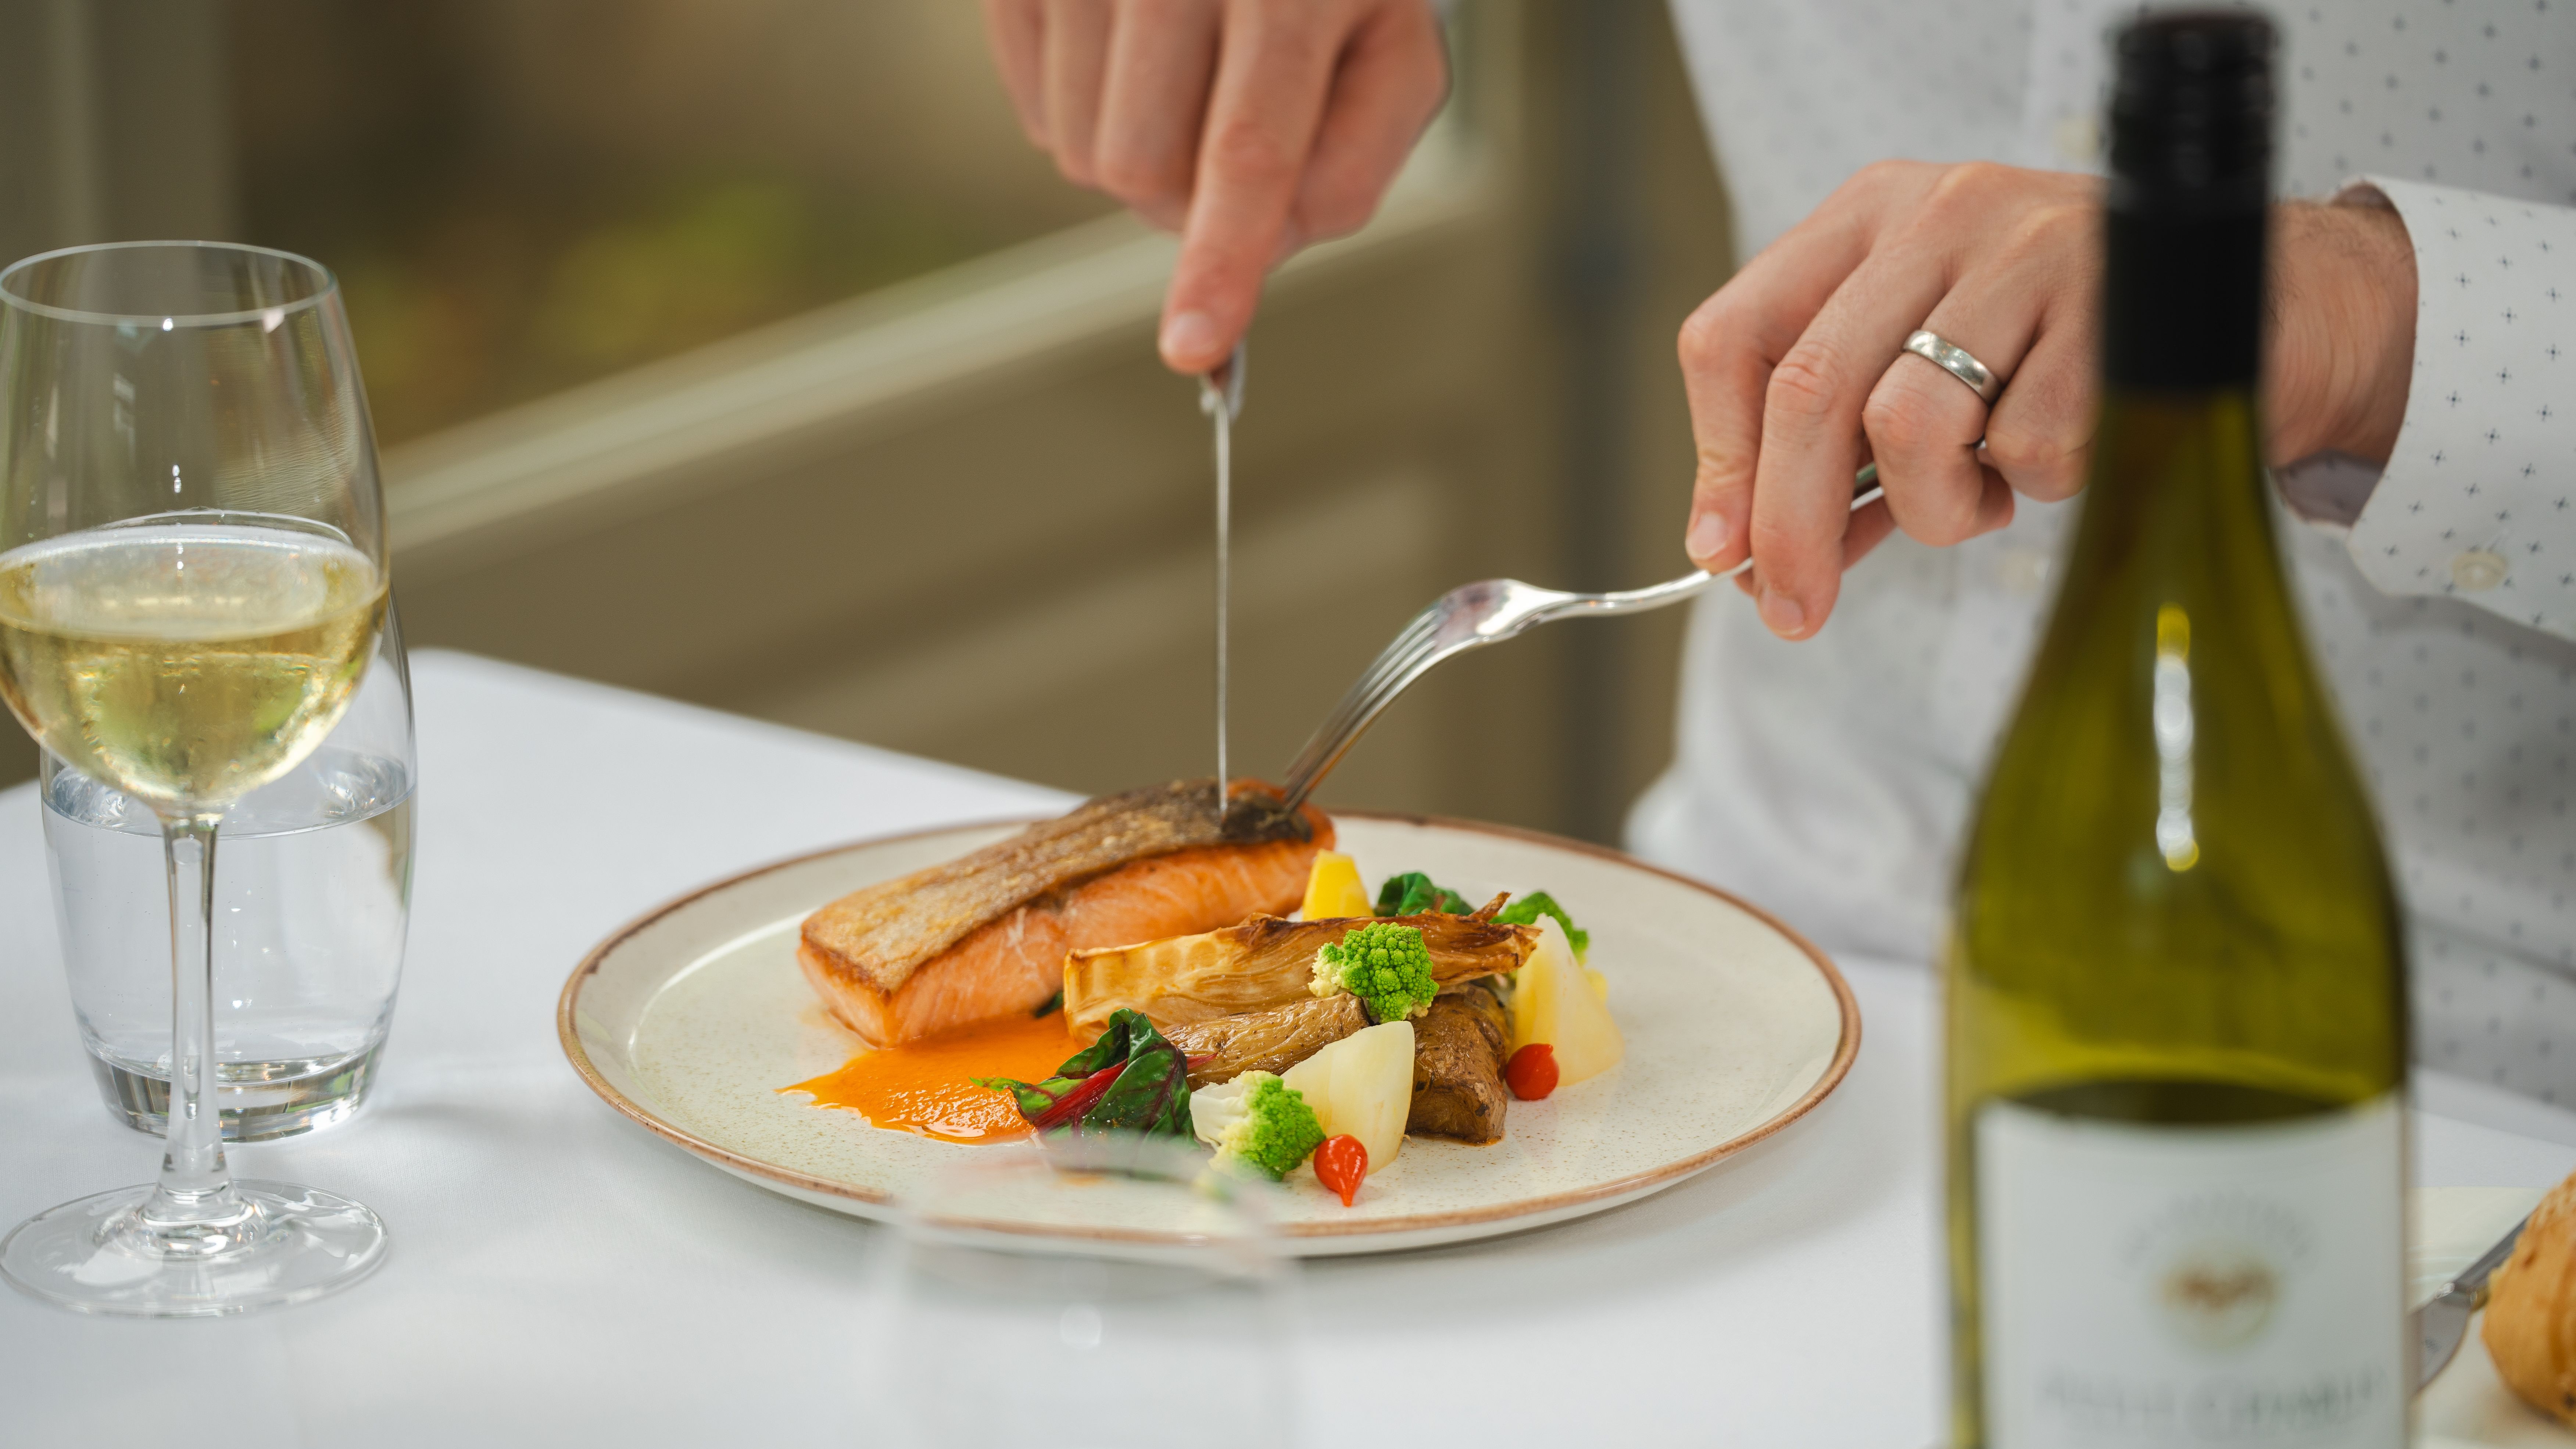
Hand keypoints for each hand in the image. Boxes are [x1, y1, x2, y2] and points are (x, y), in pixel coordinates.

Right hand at [981, 0, 1448, 373]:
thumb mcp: (1392, 48)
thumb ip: (1359, 157)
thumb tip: (1277, 242)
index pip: (1248, 147)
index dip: (1219, 258)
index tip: (1191, 345)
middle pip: (1147, 170)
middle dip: (1189, 204)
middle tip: (1232, 143)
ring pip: (1082, 152)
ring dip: (1135, 159)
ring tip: (1184, 84)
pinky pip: (1035, 112)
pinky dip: (1085, 118)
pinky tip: (1132, 66)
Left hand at [1675, 160, 2416, 639]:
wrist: (2262, 311)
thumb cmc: (2068, 354)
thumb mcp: (1929, 386)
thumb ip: (1837, 459)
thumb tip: (1748, 556)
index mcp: (1869, 219)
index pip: (1736, 336)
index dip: (1719, 458)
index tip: (1724, 551)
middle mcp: (1939, 214)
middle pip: (1809, 388)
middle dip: (1788, 524)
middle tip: (1792, 611)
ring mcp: (2029, 248)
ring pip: (1910, 422)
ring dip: (1935, 504)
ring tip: (1983, 495)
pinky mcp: (2115, 302)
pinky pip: (2029, 447)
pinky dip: (2036, 486)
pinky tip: (2068, 452)